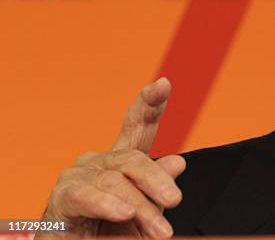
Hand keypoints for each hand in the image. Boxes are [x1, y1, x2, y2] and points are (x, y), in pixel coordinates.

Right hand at [41, 77, 185, 237]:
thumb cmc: (112, 234)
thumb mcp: (145, 211)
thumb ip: (158, 187)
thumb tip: (178, 162)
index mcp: (124, 161)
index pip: (138, 127)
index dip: (150, 104)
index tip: (163, 83)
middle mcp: (101, 162)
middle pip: (133, 159)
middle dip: (156, 179)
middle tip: (175, 201)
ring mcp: (80, 176)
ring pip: (117, 182)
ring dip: (141, 207)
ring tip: (160, 232)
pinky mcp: (63, 197)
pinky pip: (88, 196)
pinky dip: (108, 205)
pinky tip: (124, 212)